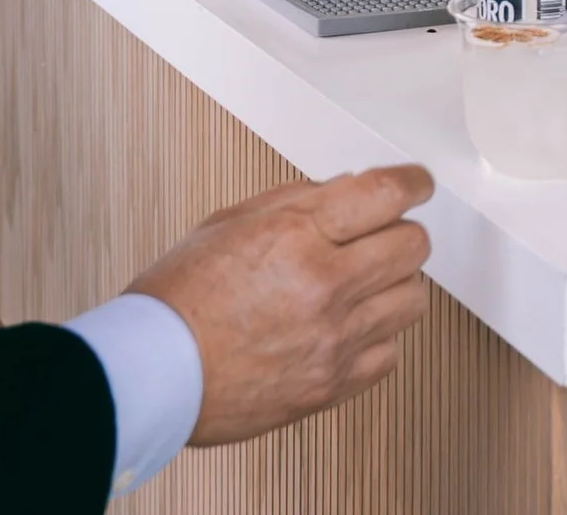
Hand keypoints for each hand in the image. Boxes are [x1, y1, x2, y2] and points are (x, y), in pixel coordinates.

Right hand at [127, 165, 435, 447]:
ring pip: (413, 298)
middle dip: (401, 231)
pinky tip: (352, 327)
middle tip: (383, 234)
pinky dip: (379, 336)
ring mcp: (333, 339)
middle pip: (413, 244)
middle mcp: (323, 286)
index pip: (387, 194)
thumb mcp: (227, 224)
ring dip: (395, 284)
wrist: (149, 377)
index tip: (417, 184)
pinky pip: (391, 353)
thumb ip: (295, 201)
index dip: (412, 182)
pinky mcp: (332, 385)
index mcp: (295, 237)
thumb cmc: (175, 304)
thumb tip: (346, 188)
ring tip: (365, 284)